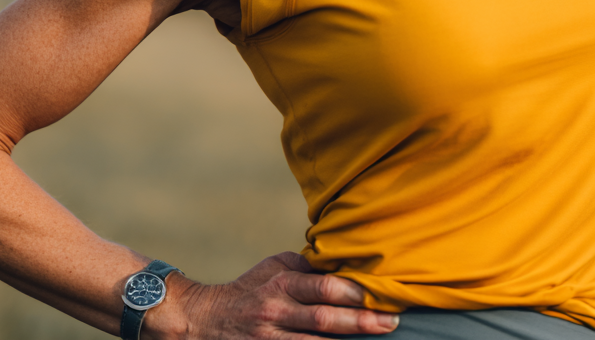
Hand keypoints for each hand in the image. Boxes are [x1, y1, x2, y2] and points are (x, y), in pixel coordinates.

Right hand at [151, 251, 400, 339]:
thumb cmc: (249, 288)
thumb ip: (306, 267)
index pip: (323, 288)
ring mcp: (270, 339)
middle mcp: (277, 312)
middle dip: (361, 322)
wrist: (203, 320)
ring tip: (377, 339)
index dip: (353, 293)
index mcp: (281, 283)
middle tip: (391, 323)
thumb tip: (341, 264)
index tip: (378, 295)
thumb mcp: (274, 267)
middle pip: (325, 320)